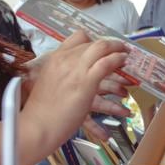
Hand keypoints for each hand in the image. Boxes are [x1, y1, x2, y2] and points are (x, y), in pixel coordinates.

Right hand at [18, 31, 128, 159]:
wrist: (36, 126)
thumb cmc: (39, 110)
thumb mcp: (46, 84)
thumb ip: (60, 75)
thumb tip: (74, 76)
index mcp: (55, 59)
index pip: (77, 38)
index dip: (93, 41)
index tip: (102, 47)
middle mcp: (65, 60)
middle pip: (93, 44)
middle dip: (111, 46)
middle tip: (121, 50)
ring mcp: (76, 69)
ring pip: (102, 51)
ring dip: (119, 54)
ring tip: (128, 59)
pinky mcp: (86, 83)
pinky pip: (107, 65)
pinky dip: (118, 65)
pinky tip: (127, 75)